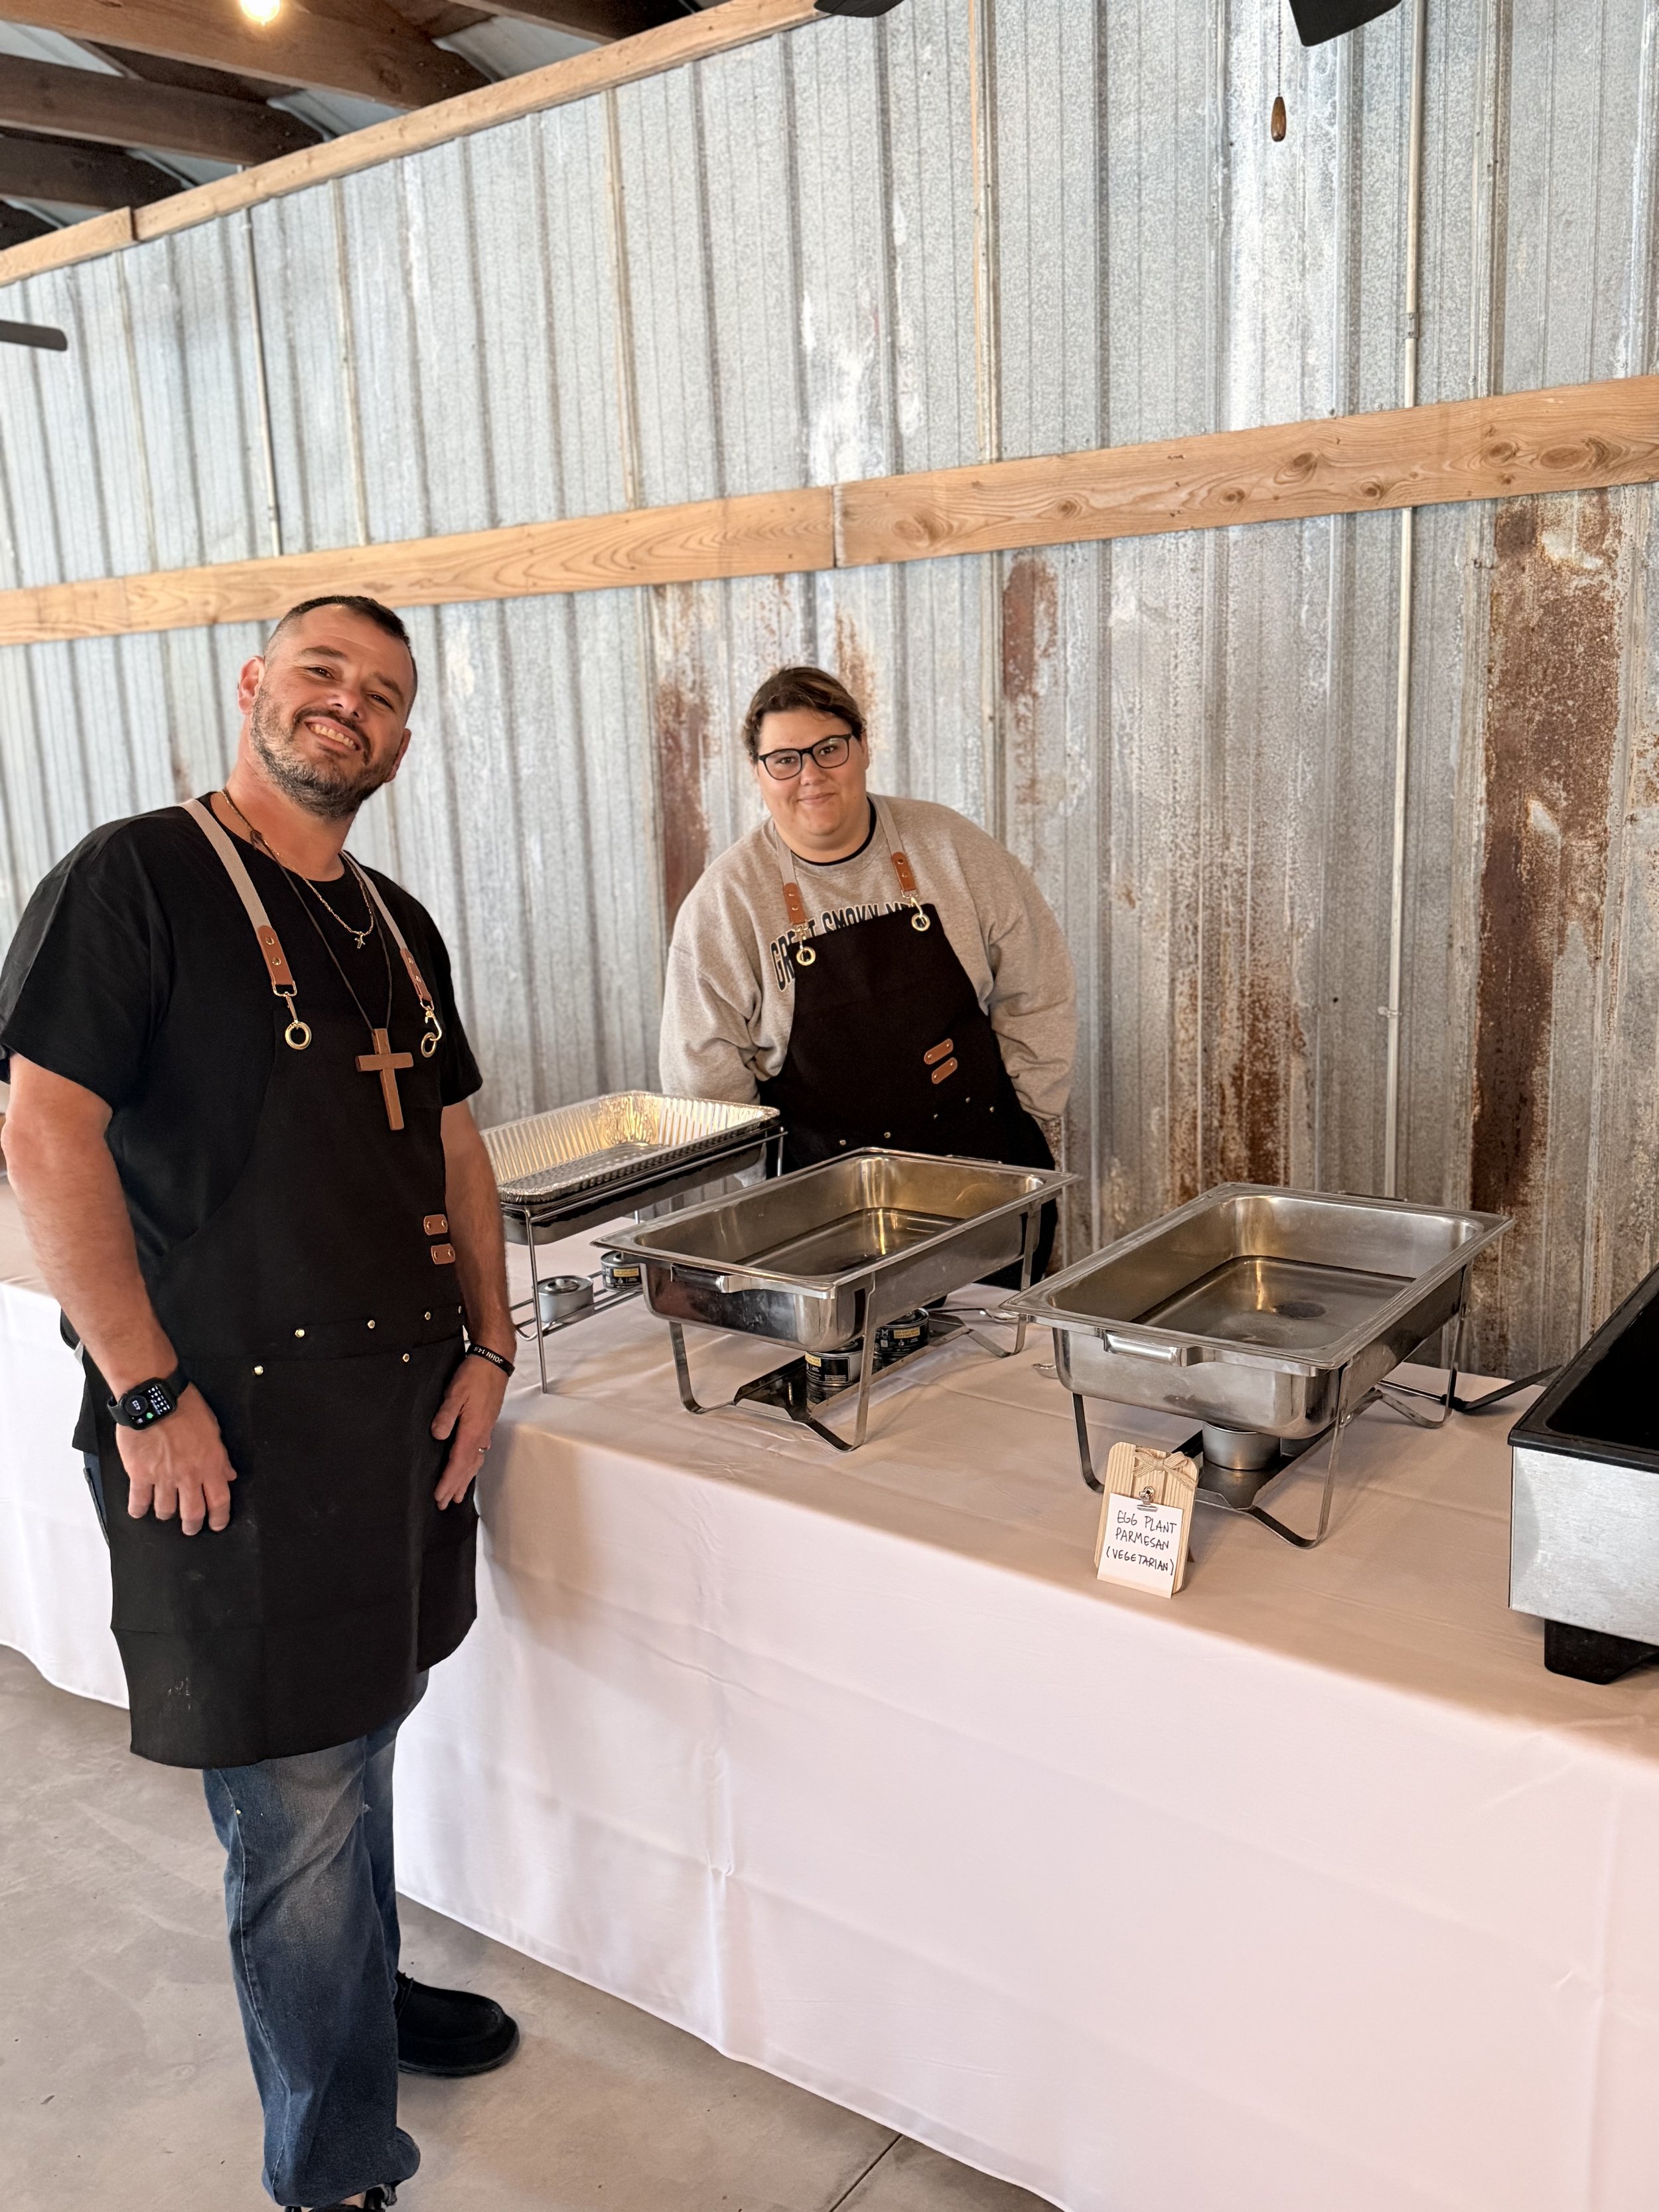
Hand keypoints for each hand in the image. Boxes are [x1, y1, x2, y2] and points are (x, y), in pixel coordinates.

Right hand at [117, 1386, 236, 1535]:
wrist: (155, 1399)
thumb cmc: (186, 1408)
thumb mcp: (213, 1429)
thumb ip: (221, 1456)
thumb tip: (229, 1474)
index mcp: (210, 1464)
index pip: (219, 1501)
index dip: (219, 1518)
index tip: (216, 1525)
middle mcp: (188, 1476)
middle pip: (192, 1512)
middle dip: (192, 1525)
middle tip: (190, 1528)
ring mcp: (163, 1477)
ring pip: (165, 1510)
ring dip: (166, 1514)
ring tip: (165, 1513)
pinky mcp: (140, 1475)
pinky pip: (139, 1501)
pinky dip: (138, 1509)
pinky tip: (139, 1511)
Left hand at [431, 1350, 508, 1507]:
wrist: (494, 1362)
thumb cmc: (476, 1375)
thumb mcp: (455, 1393)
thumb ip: (445, 1416)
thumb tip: (438, 1435)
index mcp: (472, 1431)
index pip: (458, 1464)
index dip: (448, 1482)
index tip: (439, 1497)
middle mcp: (481, 1435)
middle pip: (467, 1468)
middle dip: (455, 1487)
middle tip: (445, 1504)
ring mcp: (485, 1430)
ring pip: (475, 1462)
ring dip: (465, 1480)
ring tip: (458, 1494)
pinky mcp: (486, 1424)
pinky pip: (479, 1453)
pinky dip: (472, 1466)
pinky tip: (471, 1466)